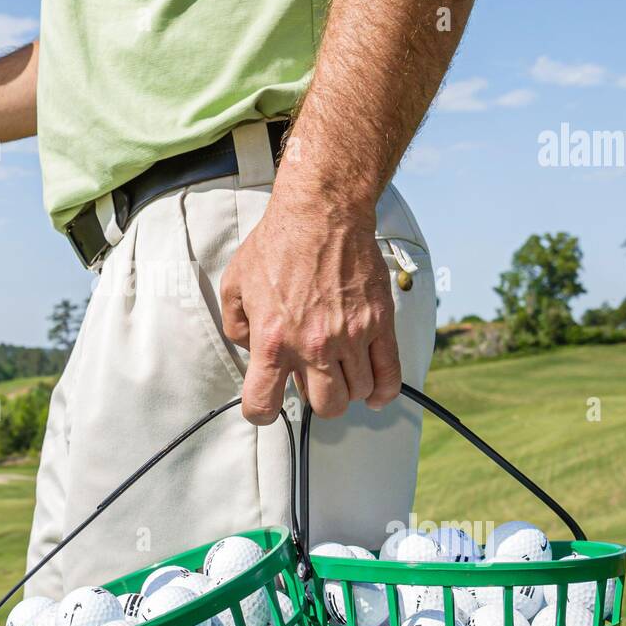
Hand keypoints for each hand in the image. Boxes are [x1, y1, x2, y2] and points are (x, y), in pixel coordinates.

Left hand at [220, 191, 400, 424]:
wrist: (322, 214)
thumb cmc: (278, 244)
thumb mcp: (235, 286)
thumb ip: (236, 328)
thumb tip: (251, 351)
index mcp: (272, 340)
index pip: (263, 405)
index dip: (262, 411)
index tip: (267, 403)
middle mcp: (313, 345)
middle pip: (326, 407)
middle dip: (317, 400)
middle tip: (312, 379)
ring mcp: (351, 336)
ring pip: (357, 393)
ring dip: (347, 388)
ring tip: (339, 369)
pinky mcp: (380, 323)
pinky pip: (390, 375)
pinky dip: (383, 390)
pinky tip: (374, 389)